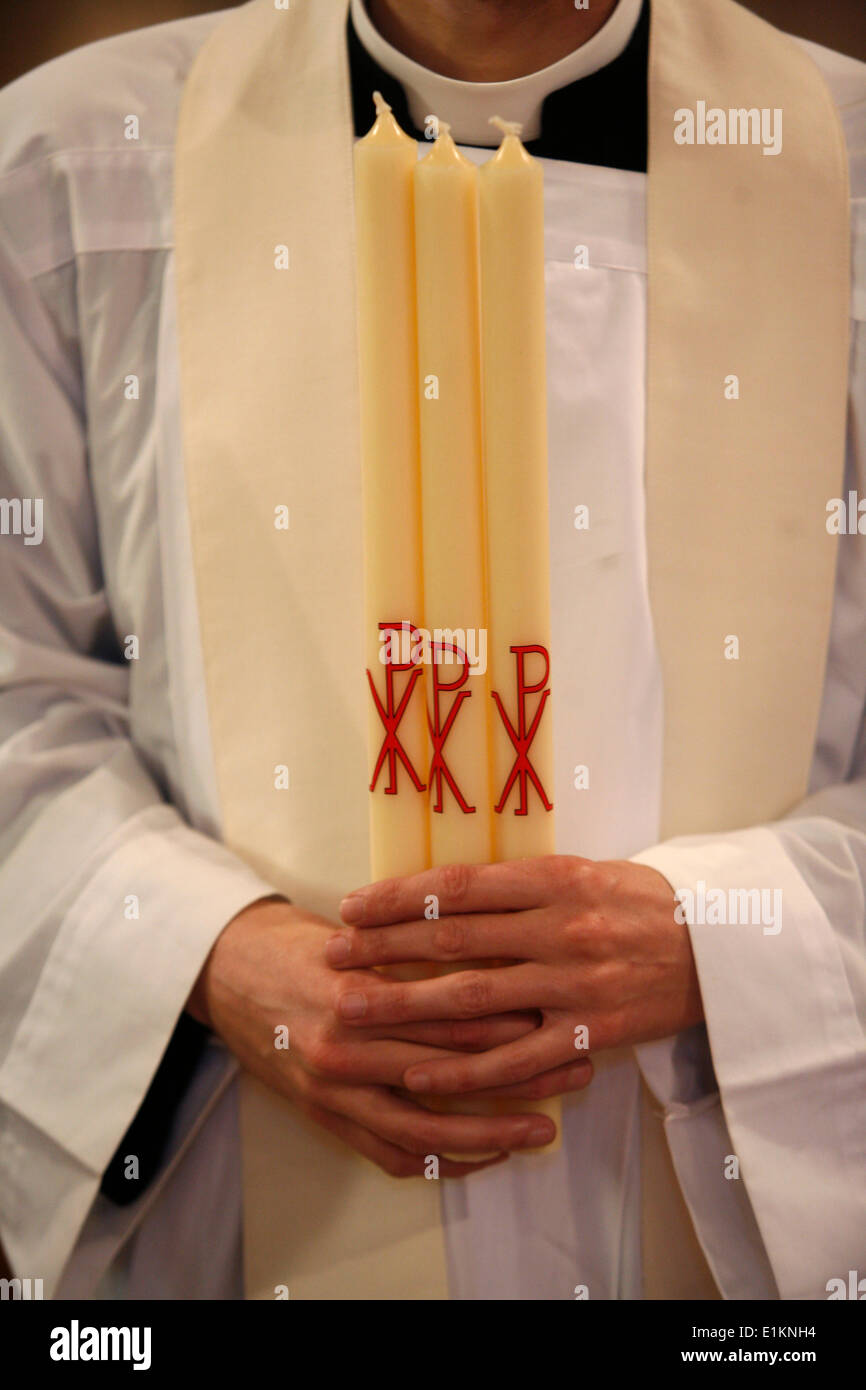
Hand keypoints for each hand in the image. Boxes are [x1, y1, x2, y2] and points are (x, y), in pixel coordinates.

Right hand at [186, 896, 556, 1176]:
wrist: (223, 971)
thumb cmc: (295, 943)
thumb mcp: (356, 935)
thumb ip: (416, 951)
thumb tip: (497, 951)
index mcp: (360, 992)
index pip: (452, 1013)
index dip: (512, 1020)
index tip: (562, 1017)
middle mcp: (347, 1046)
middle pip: (452, 1070)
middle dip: (521, 1074)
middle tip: (575, 1069)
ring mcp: (334, 1089)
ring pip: (426, 1127)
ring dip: (489, 1131)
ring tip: (540, 1128)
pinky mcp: (323, 1116)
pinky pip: (389, 1153)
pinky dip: (438, 1162)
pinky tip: (479, 1156)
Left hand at [328, 856, 702, 1097]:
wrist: (719, 947)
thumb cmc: (644, 902)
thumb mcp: (586, 871)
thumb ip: (522, 884)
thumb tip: (448, 889)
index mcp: (555, 880)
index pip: (459, 887)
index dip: (399, 897)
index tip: (353, 906)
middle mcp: (559, 929)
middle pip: (452, 939)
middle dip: (383, 947)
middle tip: (333, 954)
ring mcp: (574, 985)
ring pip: (473, 997)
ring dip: (404, 1005)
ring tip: (352, 1009)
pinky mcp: (589, 1033)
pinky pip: (515, 1057)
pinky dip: (464, 1067)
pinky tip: (417, 1071)